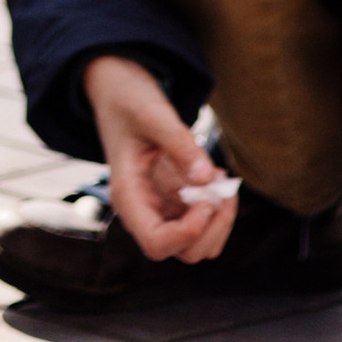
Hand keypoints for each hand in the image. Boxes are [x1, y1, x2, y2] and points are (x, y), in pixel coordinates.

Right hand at [81, 53, 241, 263]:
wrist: (118, 90)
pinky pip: (201, 224)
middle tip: (222, 188)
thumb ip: (180, 144)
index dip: (187, 233)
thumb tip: (207, 178)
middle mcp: (143, 210)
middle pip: (182, 252)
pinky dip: (218, 211)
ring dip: (219, 222)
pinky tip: (216, 178)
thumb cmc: (127, 99)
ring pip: (196, 245)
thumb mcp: (152, 112)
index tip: (207, 201)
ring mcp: (159, 208)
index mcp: (127, 195)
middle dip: (212, 227)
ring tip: (223, 183)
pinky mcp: (173, 200)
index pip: (156, 243)